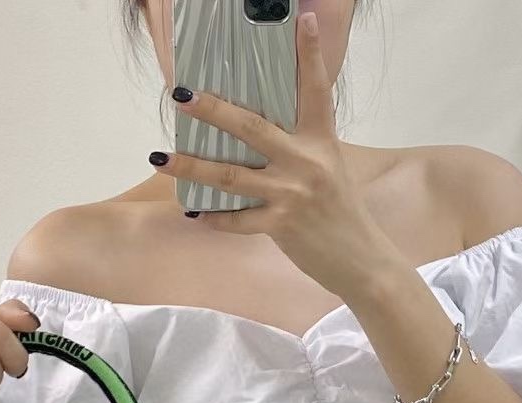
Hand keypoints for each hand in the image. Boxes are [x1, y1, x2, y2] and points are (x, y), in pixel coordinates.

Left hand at [153, 13, 391, 297]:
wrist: (362, 260)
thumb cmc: (341, 212)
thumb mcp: (329, 167)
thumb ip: (299, 146)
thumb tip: (257, 130)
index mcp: (321, 140)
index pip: (315, 89)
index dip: (309, 53)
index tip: (303, 19)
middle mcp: (305, 161)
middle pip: (252, 128)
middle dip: (213, 110)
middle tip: (181, 94)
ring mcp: (292, 194)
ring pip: (231, 176)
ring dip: (191, 166)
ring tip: (160, 157)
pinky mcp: (281, 226)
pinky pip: (237, 220)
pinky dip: (214, 217)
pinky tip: (192, 211)